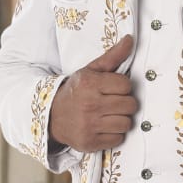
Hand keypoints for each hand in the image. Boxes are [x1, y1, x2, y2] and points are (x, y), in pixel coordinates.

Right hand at [48, 35, 137, 152]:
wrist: (52, 117)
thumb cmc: (76, 91)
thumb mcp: (90, 71)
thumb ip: (112, 56)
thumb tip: (130, 39)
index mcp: (90, 84)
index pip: (126, 85)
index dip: (123, 87)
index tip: (113, 89)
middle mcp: (89, 105)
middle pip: (130, 105)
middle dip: (125, 103)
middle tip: (113, 102)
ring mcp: (89, 126)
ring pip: (126, 123)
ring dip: (121, 120)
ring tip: (109, 115)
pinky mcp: (90, 143)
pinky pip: (118, 139)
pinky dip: (114, 134)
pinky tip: (103, 127)